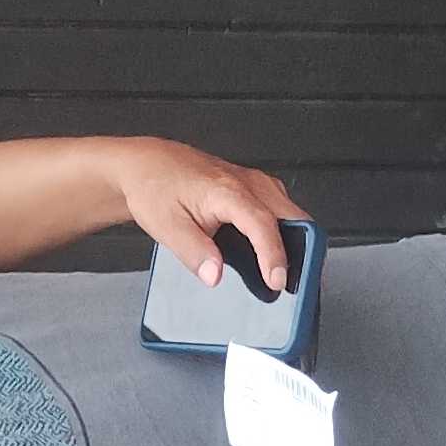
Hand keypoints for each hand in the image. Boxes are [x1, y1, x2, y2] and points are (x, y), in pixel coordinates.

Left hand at [114, 139, 312, 291]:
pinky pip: (278, 209)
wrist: (146, 165)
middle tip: (292, 281)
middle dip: (300, 248)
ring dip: (293, 239)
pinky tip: (267, 251)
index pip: (263, 225)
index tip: (276, 281)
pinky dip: (281, 231)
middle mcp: (247, 183)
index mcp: (228, 190)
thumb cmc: (154, 186)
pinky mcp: (251, 188)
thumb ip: (194, 252)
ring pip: (289, 212)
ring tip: (280, 270)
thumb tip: (215, 275)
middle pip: (291, 216)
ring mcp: (252, 183)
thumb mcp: (166, 226)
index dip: (274, 256)